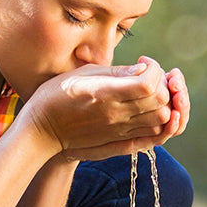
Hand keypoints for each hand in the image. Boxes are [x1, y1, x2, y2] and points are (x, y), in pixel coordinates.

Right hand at [54, 58, 190, 161]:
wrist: (41, 131)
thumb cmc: (57, 96)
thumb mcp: (82, 74)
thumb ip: (116, 72)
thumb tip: (144, 69)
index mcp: (105, 94)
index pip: (148, 83)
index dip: (155, 69)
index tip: (144, 62)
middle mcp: (116, 116)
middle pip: (161, 102)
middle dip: (164, 84)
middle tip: (152, 76)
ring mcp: (120, 132)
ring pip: (162, 121)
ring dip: (165, 104)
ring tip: (153, 93)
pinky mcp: (121, 144)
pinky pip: (153, 138)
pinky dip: (162, 124)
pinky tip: (154, 111)